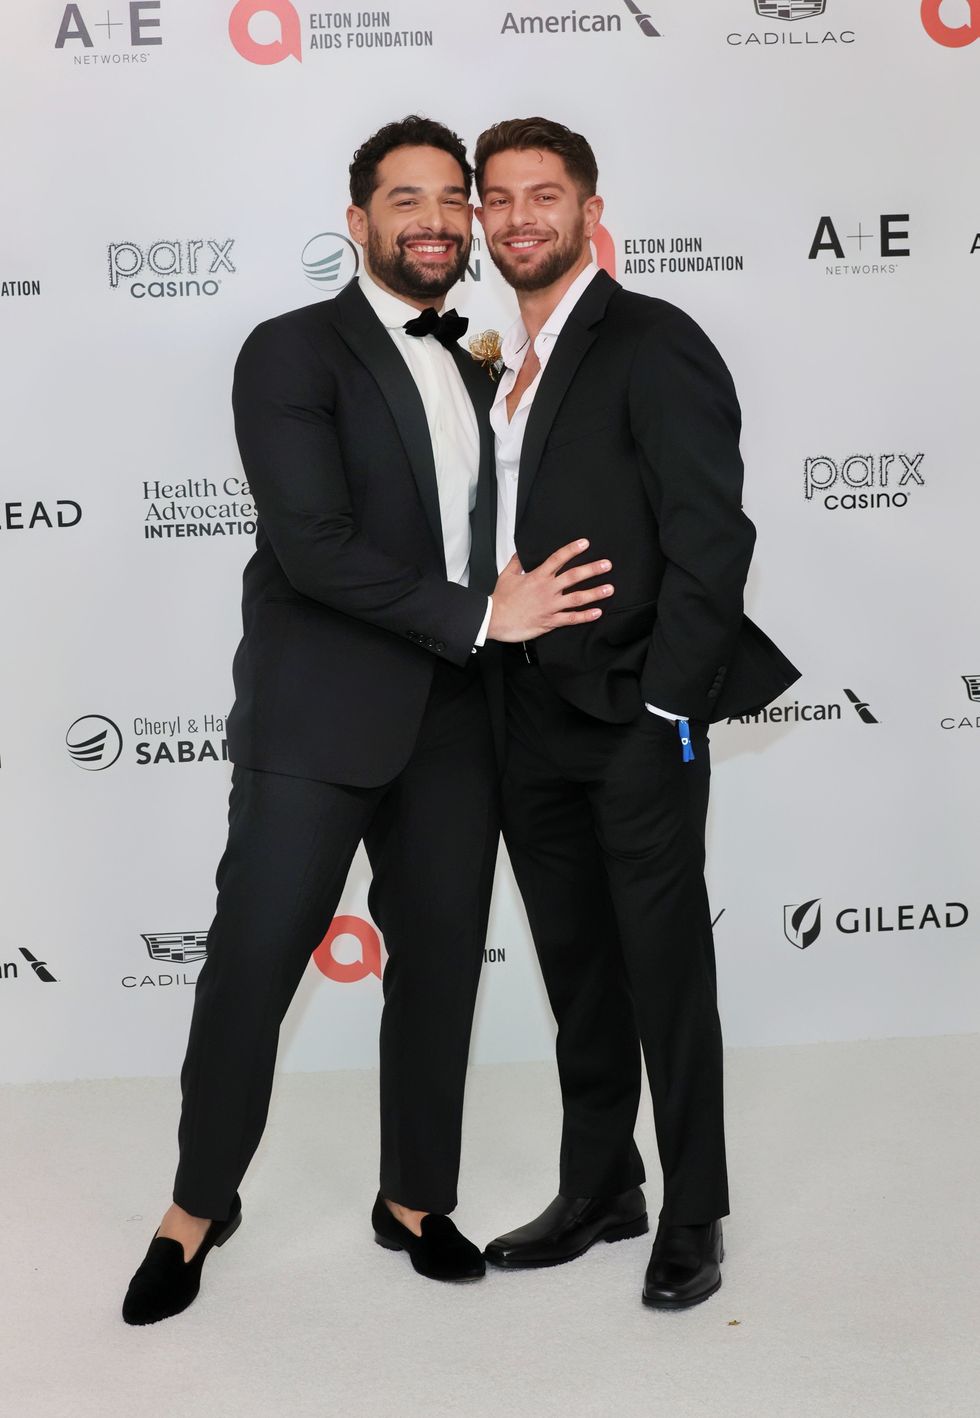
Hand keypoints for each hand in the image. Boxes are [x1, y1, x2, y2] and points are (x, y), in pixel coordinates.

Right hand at [488, 539, 613, 642]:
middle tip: (607, 565)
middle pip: (573, 576)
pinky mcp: (550, 621)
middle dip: (592, 570)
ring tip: (609, 589)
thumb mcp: (507, 576)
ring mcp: (550, 606)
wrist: (494, 619)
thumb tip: (520, 552)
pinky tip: (597, 612)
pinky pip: (571, 618)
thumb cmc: (500, 599)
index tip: (585, 543)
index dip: (572, 550)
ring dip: (594, 593)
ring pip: (576, 598)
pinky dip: (585, 616)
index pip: (558, 559)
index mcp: (537, 576)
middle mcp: (547, 589)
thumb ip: (516, 563)